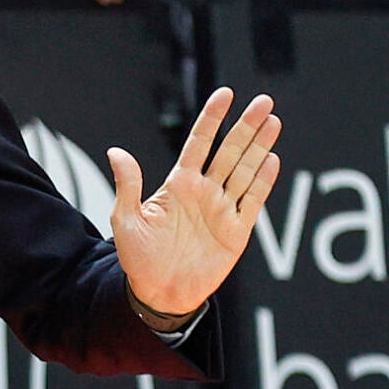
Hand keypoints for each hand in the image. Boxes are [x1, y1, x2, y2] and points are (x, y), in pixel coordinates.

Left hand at [107, 88, 281, 316]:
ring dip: (260, 146)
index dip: (212, 118)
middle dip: (246, 126)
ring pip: (245, 170)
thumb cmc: (139, 258)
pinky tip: (271, 159)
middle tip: (264, 101)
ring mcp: (222, 209)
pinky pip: (253, 201)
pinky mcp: (236, 231)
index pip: (199, 143)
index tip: (226, 94)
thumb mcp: (126, 220)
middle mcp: (204, 191)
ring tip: (273, 121)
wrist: (159, 294)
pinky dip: (262, 181)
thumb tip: (115, 151)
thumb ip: (128, 185)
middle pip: (229, 151)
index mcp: (178, 184)